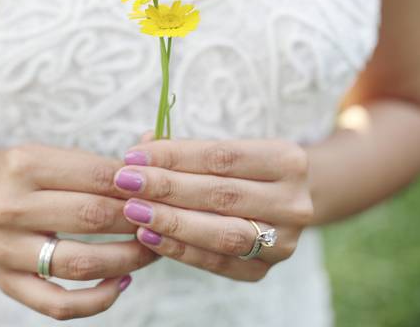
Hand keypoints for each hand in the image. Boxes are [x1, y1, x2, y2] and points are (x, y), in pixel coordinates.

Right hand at [0, 143, 157, 319]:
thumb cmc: (25, 172)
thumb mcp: (53, 153)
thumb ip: (102, 159)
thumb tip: (158, 143)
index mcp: (23, 164)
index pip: (97, 176)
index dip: (138, 185)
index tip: (162, 191)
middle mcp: (9, 206)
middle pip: (92, 217)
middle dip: (138, 221)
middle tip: (163, 220)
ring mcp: (5, 249)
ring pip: (81, 264)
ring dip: (128, 260)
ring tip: (152, 251)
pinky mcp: (6, 282)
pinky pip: (59, 305)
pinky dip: (98, 300)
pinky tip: (122, 282)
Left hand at [112, 139, 313, 280]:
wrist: (283, 201)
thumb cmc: (243, 169)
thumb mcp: (226, 149)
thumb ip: (186, 150)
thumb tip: (140, 150)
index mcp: (288, 160)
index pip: (222, 156)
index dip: (175, 156)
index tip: (134, 155)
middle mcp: (294, 202)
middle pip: (221, 194)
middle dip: (167, 188)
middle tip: (126, 182)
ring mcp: (284, 240)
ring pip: (221, 233)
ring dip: (171, 222)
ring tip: (133, 210)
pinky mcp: (265, 269)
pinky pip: (217, 262)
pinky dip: (180, 250)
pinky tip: (149, 236)